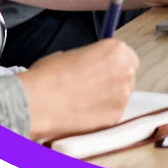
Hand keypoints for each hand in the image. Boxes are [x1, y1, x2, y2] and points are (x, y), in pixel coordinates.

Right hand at [18, 38, 138, 142]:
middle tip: (96, 86)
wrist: (38, 101)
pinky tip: (86, 113)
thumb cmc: (49, 74)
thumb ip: (90, 58)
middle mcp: (125, 70)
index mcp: (116, 49)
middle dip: (115, 79)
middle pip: (128, 75)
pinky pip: (114, 113)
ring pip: (123, 95)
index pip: (128, 56)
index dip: (115, 63)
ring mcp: (122, 95)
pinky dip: (104, 113)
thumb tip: (90, 65)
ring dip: (110, 96)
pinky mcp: (115, 117)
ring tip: (88, 101)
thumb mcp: (72, 53)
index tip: (105, 69)